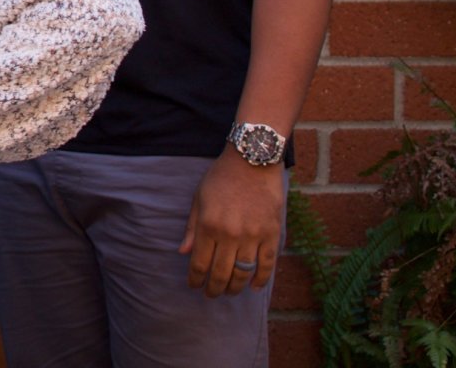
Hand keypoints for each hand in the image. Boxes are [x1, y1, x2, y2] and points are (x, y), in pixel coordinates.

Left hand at [178, 150, 284, 297]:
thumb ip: (192, 228)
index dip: (195, 279)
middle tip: (211, 294)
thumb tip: (183, 252)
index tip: (194, 286)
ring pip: (243, 273)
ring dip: (235, 287)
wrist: (252, 160)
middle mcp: (230, 234)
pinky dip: (261, 279)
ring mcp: (253, 235)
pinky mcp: (272, 234)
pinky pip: (267, 265)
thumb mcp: (199, 198)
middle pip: (221, 273)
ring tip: (229, 292)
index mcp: (209, 225)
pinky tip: (254, 286)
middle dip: (214, 289)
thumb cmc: (221, 177)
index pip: (200, 263)